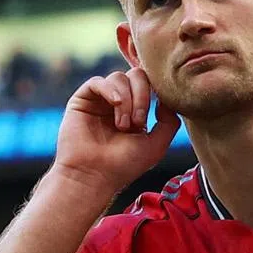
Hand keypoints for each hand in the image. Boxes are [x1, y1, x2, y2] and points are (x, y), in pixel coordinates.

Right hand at [54, 69, 180, 193]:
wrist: (93, 176)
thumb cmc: (124, 165)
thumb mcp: (157, 145)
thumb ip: (170, 122)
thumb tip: (166, 100)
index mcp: (136, 112)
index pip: (150, 86)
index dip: (156, 93)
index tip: (157, 115)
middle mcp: (118, 103)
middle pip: (137, 76)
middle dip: (143, 96)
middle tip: (139, 123)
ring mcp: (100, 100)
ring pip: (119, 78)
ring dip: (127, 100)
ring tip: (123, 125)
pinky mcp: (82, 100)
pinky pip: (98, 81)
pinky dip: (110, 89)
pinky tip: (116, 103)